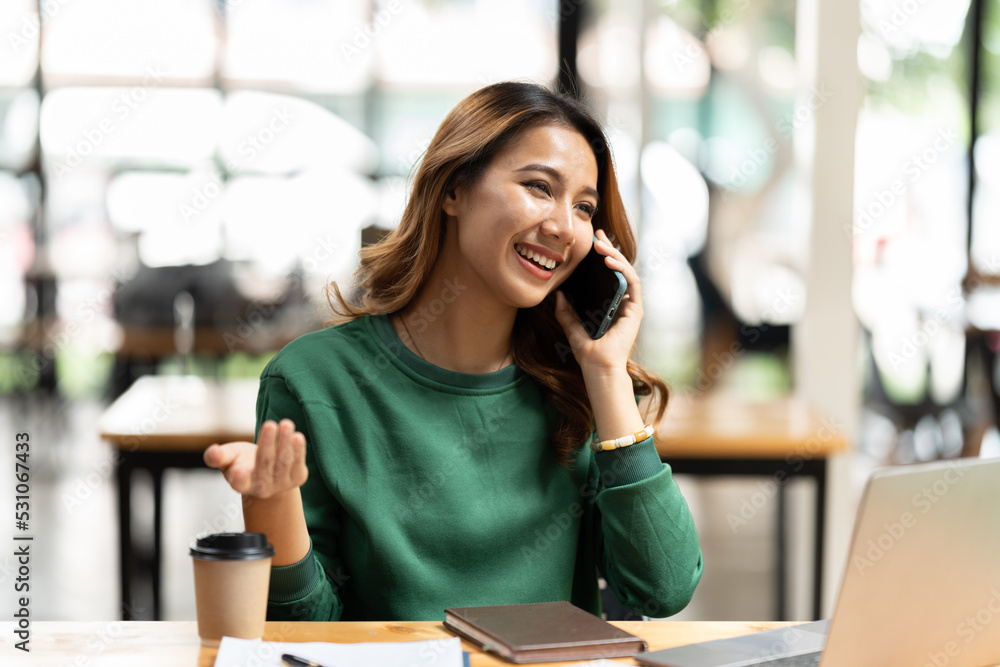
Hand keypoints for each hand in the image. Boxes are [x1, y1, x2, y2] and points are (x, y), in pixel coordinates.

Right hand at [203, 419, 307, 498]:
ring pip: (284, 463)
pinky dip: (299, 451)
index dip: (239, 478)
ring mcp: (281, 485)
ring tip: (286, 424)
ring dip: (285, 443)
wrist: (267, 471)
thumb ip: (218, 456)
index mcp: (242, 484)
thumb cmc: (243, 461)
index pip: (240, 483)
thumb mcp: (229, 458)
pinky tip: (298, 436)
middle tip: (269, 424)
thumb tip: (213, 452)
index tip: (238, 470)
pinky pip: (298, 464)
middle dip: (267, 444)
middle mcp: (262, 488)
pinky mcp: (297, 479)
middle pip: (264, 465)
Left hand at [554, 228, 642, 373]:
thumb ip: (565, 311)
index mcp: (609, 304)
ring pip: (626, 271)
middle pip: (618, 269)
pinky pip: (632, 282)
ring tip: (600, 244)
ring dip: (614, 255)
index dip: (602, 256)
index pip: (608, 275)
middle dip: (609, 248)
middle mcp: (622, 302)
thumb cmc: (587, 351)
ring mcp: (631, 304)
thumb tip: (558, 293)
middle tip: (598, 234)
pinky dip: (622, 269)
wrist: (598, 366)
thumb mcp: (570, 326)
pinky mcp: (635, 308)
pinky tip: (609, 260)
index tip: (592, 242)